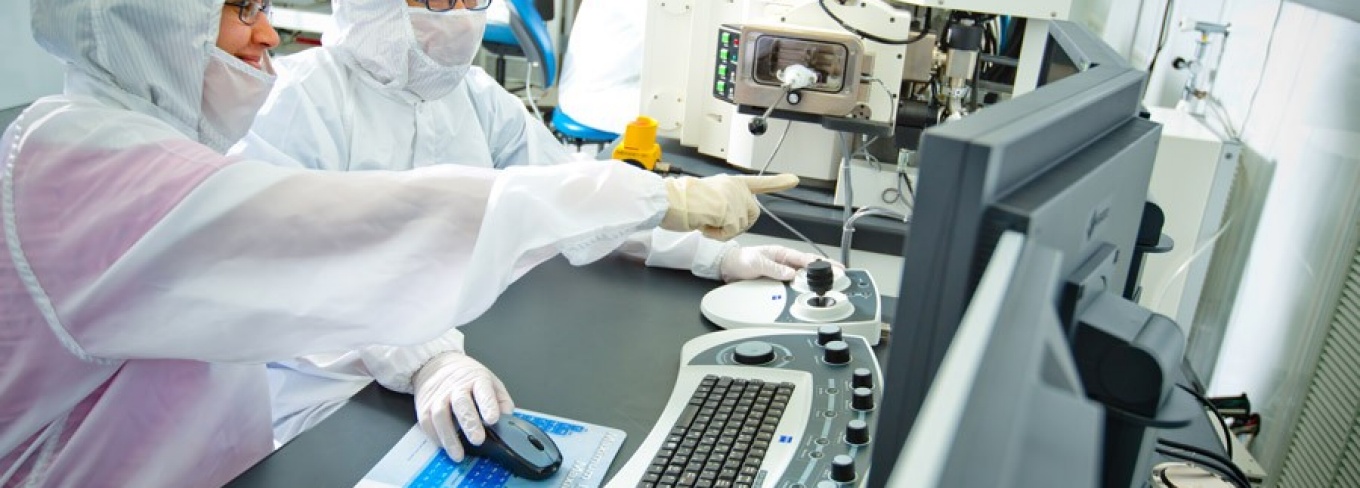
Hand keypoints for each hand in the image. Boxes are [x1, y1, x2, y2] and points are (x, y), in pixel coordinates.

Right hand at [413, 352, 514, 460]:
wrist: (434, 364)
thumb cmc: (466, 376)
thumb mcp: (489, 380)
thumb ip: (500, 399)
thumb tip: (507, 415)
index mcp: (476, 379)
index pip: (483, 391)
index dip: (488, 405)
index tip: (493, 419)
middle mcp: (456, 387)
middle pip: (461, 404)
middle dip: (469, 423)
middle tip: (478, 439)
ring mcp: (438, 396)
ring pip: (441, 416)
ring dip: (450, 437)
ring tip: (458, 454)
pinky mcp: (424, 406)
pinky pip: (427, 423)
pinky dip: (435, 437)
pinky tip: (444, 446)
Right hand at [660, 174, 798, 240]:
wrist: (670, 200)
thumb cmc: (681, 200)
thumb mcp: (708, 194)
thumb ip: (724, 200)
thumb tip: (730, 214)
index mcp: (730, 182)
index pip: (758, 182)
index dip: (778, 182)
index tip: (794, 179)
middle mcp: (736, 187)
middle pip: (752, 215)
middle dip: (738, 224)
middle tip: (716, 222)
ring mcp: (735, 198)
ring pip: (741, 226)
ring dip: (723, 230)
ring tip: (705, 219)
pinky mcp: (731, 211)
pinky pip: (731, 233)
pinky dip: (717, 234)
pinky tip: (705, 223)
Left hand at [720, 245, 827, 281]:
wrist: (728, 266)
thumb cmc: (741, 260)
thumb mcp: (757, 264)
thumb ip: (773, 269)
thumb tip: (790, 274)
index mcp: (782, 253)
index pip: (806, 259)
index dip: (822, 264)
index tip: (835, 268)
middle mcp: (784, 261)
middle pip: (809, 266)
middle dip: (826, 270)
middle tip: (841, 276)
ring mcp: (782, 270)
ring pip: (803, 275)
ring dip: (815, 279)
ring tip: (831, 284)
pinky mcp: (778, 278)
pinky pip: (794, 282)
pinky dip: (804, 285)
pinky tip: (810, 290)